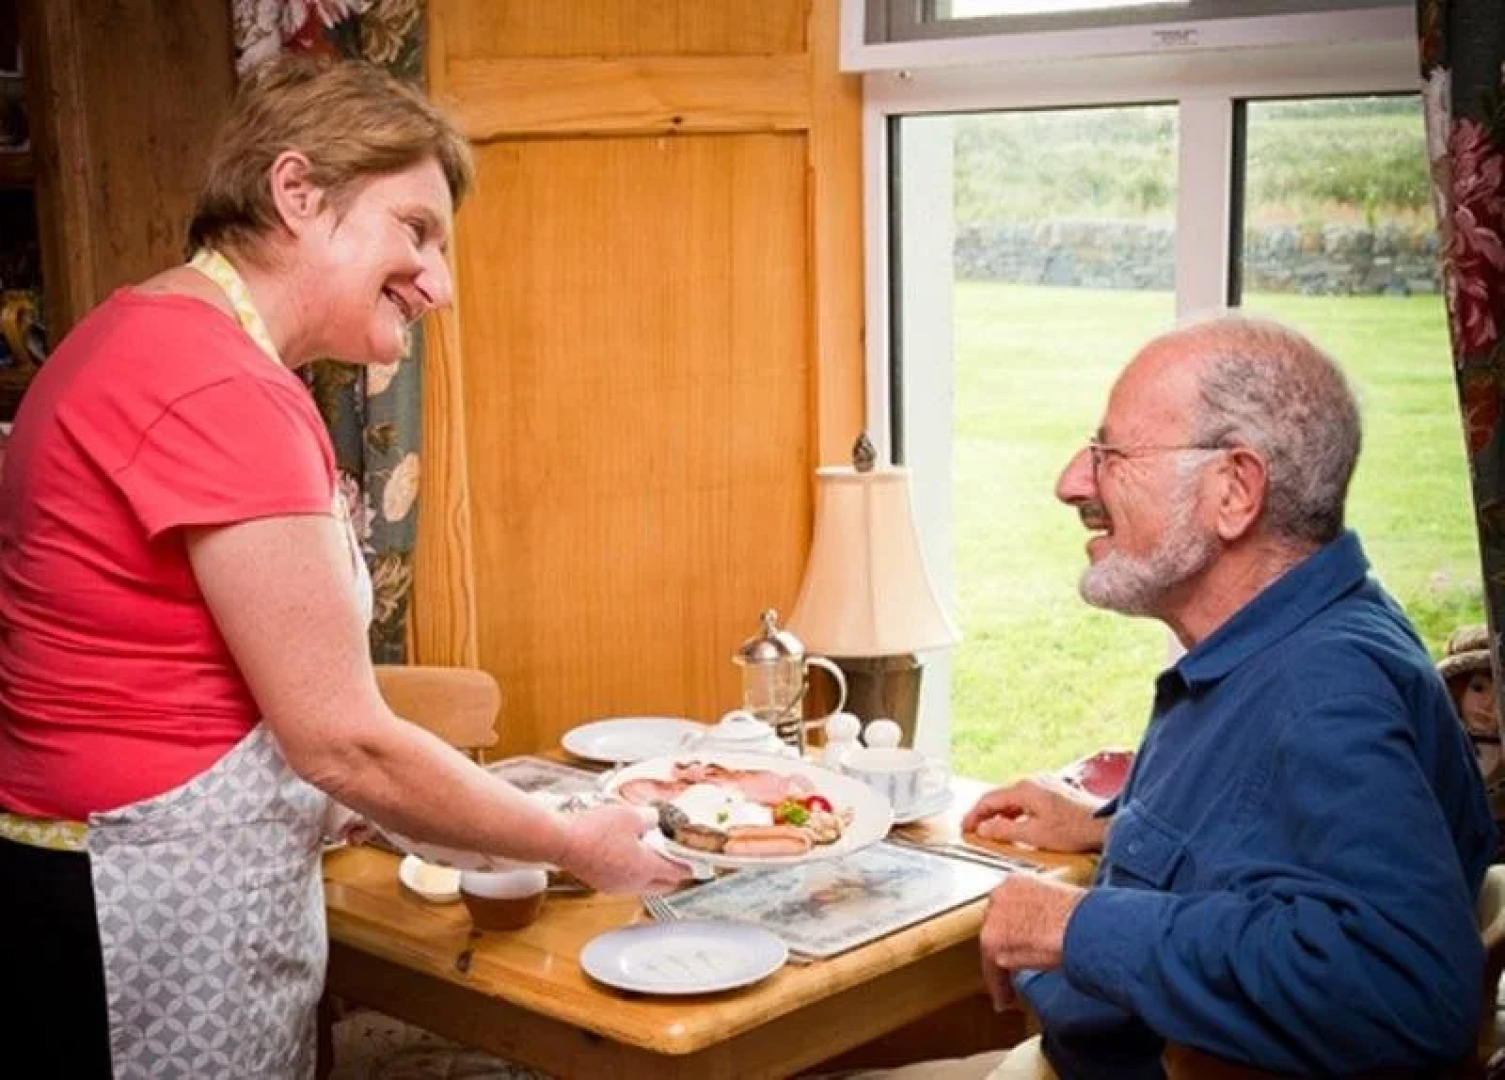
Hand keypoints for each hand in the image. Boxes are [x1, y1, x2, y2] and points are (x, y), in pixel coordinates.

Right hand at [556, 803, 691, 894]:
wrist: (562, 841)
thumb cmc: (594, 830)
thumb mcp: (631, 815)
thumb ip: (650, 818)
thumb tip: (654, 819)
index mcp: (646, 868)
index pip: (675, 872)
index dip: (688, 867)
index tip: (696, 866)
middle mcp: (632, 882)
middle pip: (662, 885)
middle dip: (672, 875)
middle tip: (677, 862)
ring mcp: (615, 886)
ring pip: (643, 886)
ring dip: (652, 875)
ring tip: (652, 856)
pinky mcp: (601, 883)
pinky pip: (625, 882)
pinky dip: (633, 874)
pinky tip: (628, 857)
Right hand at [962, 776, 1106, 852]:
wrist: (1106, 825)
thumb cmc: (1076, 829)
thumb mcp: (1034, 835)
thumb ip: (1005, 831)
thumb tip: (985, 829)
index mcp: (1025, 789)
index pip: (989, 799)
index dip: (973, 815)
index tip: (966, 827)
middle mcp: (1033, 781)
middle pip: (1000, 796)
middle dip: (984, 814)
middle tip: (974, 830)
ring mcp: (1045, 784)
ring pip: (1013, 798)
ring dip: (1000, 814)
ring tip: (993, 830)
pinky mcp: (1054, 791)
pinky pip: (1026, 800)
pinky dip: (1015, 812)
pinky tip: (1017, 825)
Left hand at [978, 874, 1085, 1011]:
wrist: (1084, 924)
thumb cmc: (1085, 916)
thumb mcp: (1060, 904)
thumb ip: (1045, 912)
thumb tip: (1049, 927)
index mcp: (1017, 881)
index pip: (1006, 906)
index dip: (1013, 927)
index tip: (1018, 940)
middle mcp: (1000, 894)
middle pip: (996, 925)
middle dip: (1006, 945)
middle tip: (1015, 963)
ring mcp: (994, 917)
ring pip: (992, 947)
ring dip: (1002, 967)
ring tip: (1008, 986)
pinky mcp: (993, 942)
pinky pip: (992, 971)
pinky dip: (1000, 987)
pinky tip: (1005, 999)